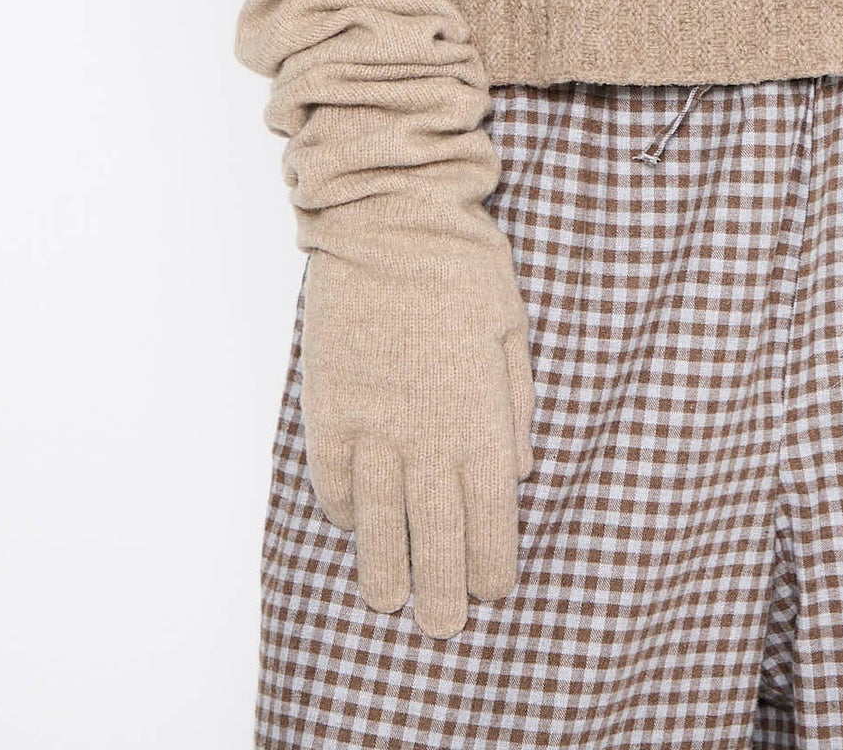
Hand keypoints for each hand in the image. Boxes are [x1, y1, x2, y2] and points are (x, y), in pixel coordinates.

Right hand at [302, 233, 535, 635]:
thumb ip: (514, 405)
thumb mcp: (512, 329)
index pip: (490, 512)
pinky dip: (342, 507)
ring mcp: (371, 421)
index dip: (492, 559)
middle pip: (434, 532)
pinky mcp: (328, 403)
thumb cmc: (464, 264)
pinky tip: (351, 525)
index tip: (494, 588)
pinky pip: (332, 474)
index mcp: (478, 413)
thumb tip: (514, 469)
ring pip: (377, 518)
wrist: (389, 218)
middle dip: (442, 587)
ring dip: (384, 565)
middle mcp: (424, 431)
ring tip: (389, 600)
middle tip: (442, 625)